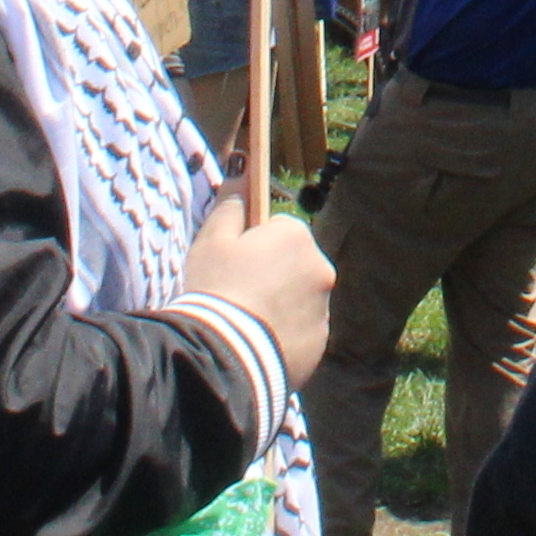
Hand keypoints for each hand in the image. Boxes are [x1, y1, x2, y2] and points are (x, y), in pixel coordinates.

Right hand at [184, 193, 331, 386]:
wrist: (226, 353)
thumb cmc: (217, 288)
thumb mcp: (211, 240)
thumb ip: (229, 206)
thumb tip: (239, 182)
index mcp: (296, 236)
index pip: (278, 228)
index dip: (254, 244)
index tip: (235, 263)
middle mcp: (321, 267)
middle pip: (294, 263)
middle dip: (272, 273)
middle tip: (239, 293)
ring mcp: (323, 307)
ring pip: (300, 297)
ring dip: (281, 304)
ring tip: (247, 321)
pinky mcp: (320, 342)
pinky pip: (301, 330)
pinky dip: (285, 333)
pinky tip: (258, 342)